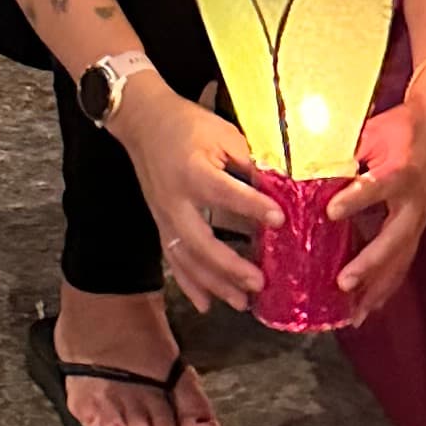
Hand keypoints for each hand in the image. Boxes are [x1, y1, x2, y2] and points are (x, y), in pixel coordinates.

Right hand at [113, 80, 277, 312]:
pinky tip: (206, 304)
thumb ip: (249, 162)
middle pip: (200, 242)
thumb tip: (281, 188)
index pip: (226, 193)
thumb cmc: (188, 124)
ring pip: (187, 258)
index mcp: (194, 171)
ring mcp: (165, 217)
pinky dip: (190, 284)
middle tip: (259, 282)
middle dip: (230, 266)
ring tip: (242, 303)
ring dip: (214, 283)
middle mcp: (176, 201)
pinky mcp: (160, 225)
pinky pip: (173, 260)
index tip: (280, 220)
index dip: (253, 206)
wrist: (143, 121)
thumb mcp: (223, 133)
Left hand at [328, 94, 425, 323]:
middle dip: (370, 263)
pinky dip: (385, 287)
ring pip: (400, 259)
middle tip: (344, 283)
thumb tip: (304, 170)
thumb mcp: (373, 131)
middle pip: (394, 238)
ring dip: (378, 288)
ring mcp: (418, 219)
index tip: (331, 212)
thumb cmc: (402, 129)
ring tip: (355, 313)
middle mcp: (413, 201)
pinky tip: (368, 308)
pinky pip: (402, 263)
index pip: (376, 186)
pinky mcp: (417, 230)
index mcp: (400, 170)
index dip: (355, 199)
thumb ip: (345, 153)